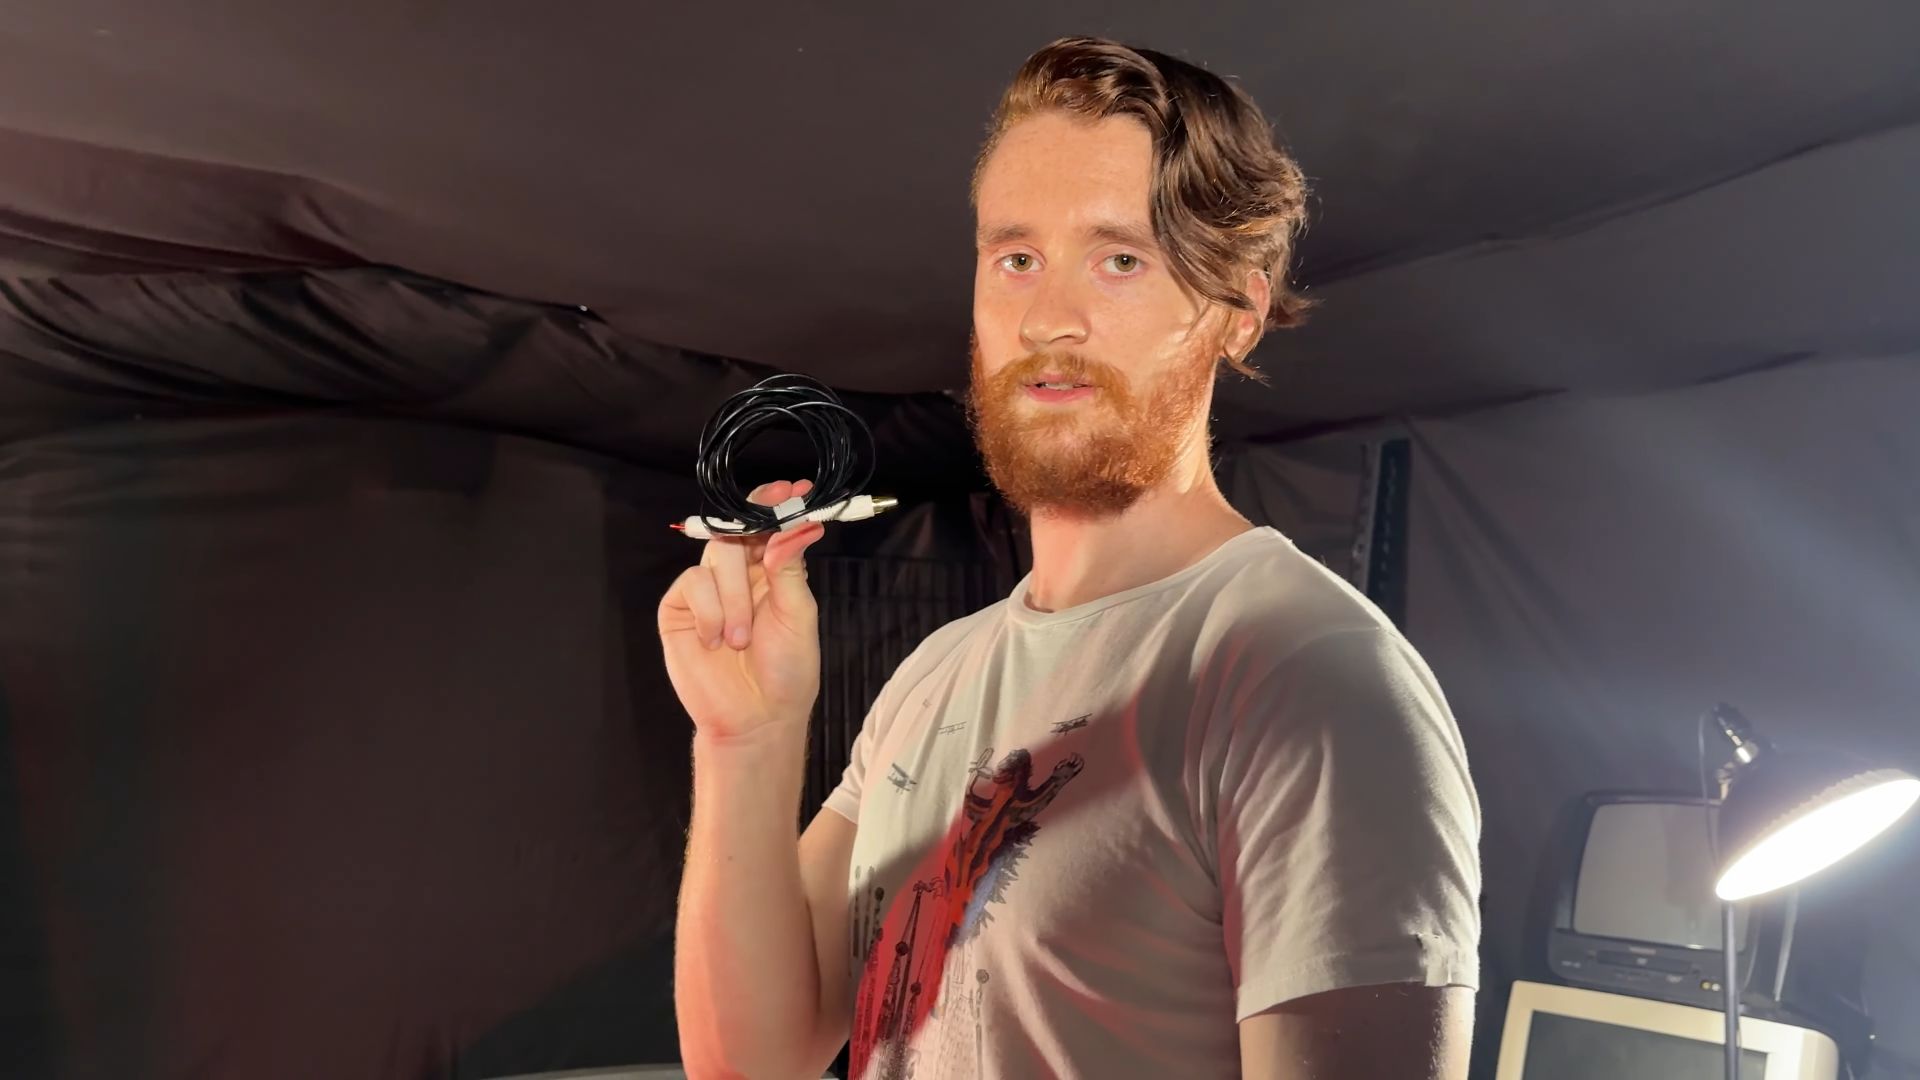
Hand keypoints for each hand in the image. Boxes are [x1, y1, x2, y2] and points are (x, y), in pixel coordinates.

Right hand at [658, 479, 828, 738]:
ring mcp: (708, 591)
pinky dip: (710, 611)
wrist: (756, 718)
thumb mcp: (798, 616)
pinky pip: (692, 584)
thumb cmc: (785, 672)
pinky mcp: (681, 609)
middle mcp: (739, 576)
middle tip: (769, 534)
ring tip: (741, 639)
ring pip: (716, 555)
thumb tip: (793, 526)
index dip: (775, 504)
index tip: (790, 489)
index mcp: (772, 572)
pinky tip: (716, 641)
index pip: (768, 527)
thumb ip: (790, 569)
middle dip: (754, 528)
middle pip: (738, 531)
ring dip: (734, 597)